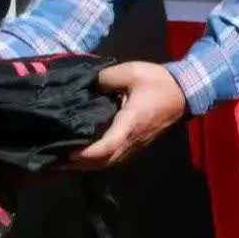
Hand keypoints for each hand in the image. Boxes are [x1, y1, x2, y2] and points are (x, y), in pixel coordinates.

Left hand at [70, 61, 186, 169]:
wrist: (184, 92)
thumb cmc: (158, 82)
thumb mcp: (130, 72)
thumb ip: (104, 78)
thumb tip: (83, 86)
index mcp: (130, 124)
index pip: (105, 148)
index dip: (84, 154)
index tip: (63, 153)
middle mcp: (132, 141)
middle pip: (103, 162)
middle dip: (78, 165)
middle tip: (53, 159)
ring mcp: (136, 146)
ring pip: (108, 164)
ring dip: (86, 165)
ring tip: (63, 160)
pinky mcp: (137, 145)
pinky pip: (114, 159)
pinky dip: (96, 161)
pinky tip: (83, 155)